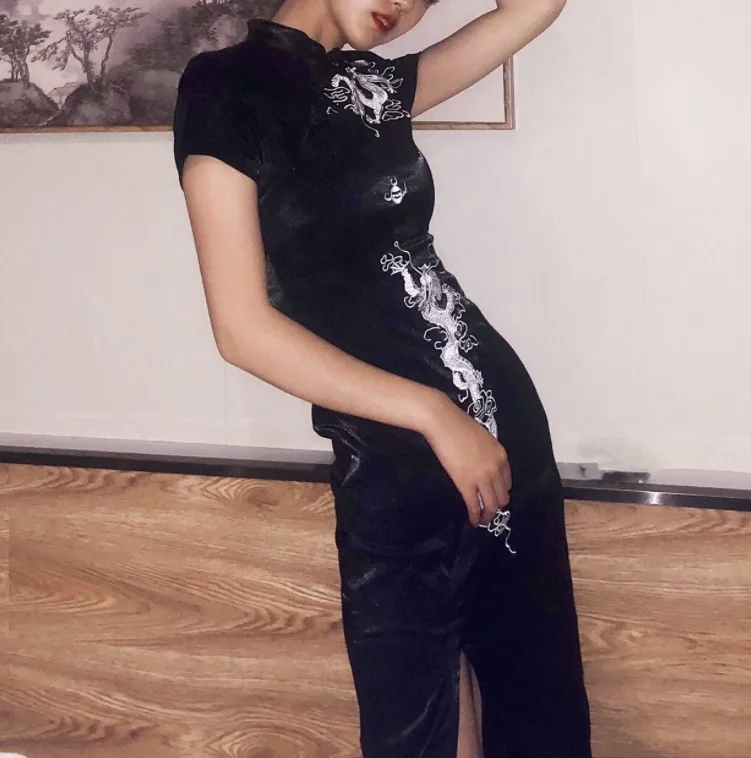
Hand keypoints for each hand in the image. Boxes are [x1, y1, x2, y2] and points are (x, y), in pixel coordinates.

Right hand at [420, 393, 511, 526]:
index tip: (494, 496)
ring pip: (492, 505)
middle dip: (496, 506)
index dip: (501, 492)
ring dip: (488, 515)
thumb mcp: (482, 438)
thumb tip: (480, 463)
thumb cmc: (458, 425)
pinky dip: (475, 516)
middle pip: (502, 496)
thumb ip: (486, 454)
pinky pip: (475, 505)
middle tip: (488, 512)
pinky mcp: (466, 484)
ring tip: (483, 521)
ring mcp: (483, 477)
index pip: (507, 482)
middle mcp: (496, 468)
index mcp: (501, 455)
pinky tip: (473, 521)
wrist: (443, 422)